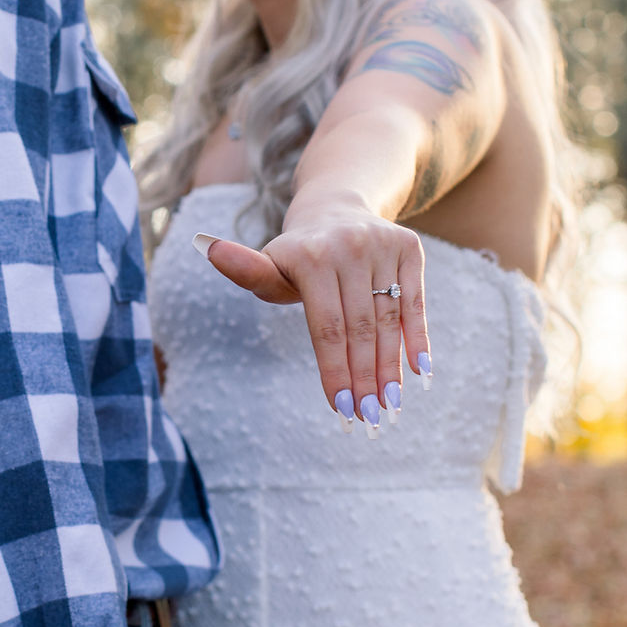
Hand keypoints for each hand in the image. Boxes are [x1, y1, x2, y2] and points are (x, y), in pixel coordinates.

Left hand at [195, 200, 430, 431]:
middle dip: (365, 379)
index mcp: (310, 254)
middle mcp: (349, 245)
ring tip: (391, 405)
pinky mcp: (409, 248)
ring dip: (391, 368)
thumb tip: (206, 247)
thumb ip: (246, 270)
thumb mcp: (269, 263)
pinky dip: (418, 338)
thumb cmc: (297, 254)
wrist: (335, 207)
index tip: (341, 410)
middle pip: (360, 328)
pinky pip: (415, 301)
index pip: (326, 327)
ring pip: (389, 319)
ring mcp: (382, 245)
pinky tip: (420, 372)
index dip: (335, 371)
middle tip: (370, 419)